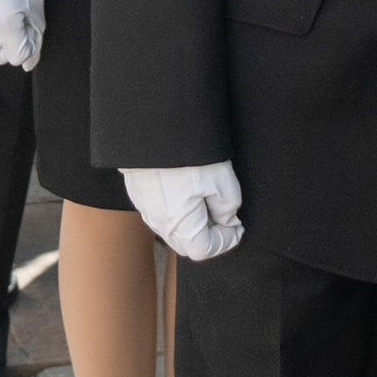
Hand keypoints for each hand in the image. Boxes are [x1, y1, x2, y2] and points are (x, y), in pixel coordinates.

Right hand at [122, 162, 243, 261]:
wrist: (153, 126)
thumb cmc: (188, 151)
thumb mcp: (221, 178)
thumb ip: (228, 206)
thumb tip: (226, 219)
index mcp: (179, 223)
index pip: (205, 249)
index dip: (226, 241)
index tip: (237, 226)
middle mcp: (158, 222)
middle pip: (187, 244)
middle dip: (209, 236)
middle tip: (225, 217)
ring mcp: (145, 208)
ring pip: (173, 231)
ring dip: (193, 226)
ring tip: (208, 203)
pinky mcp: (138, 194)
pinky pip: (160, 215)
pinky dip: (178, 214)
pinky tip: (188, 193)